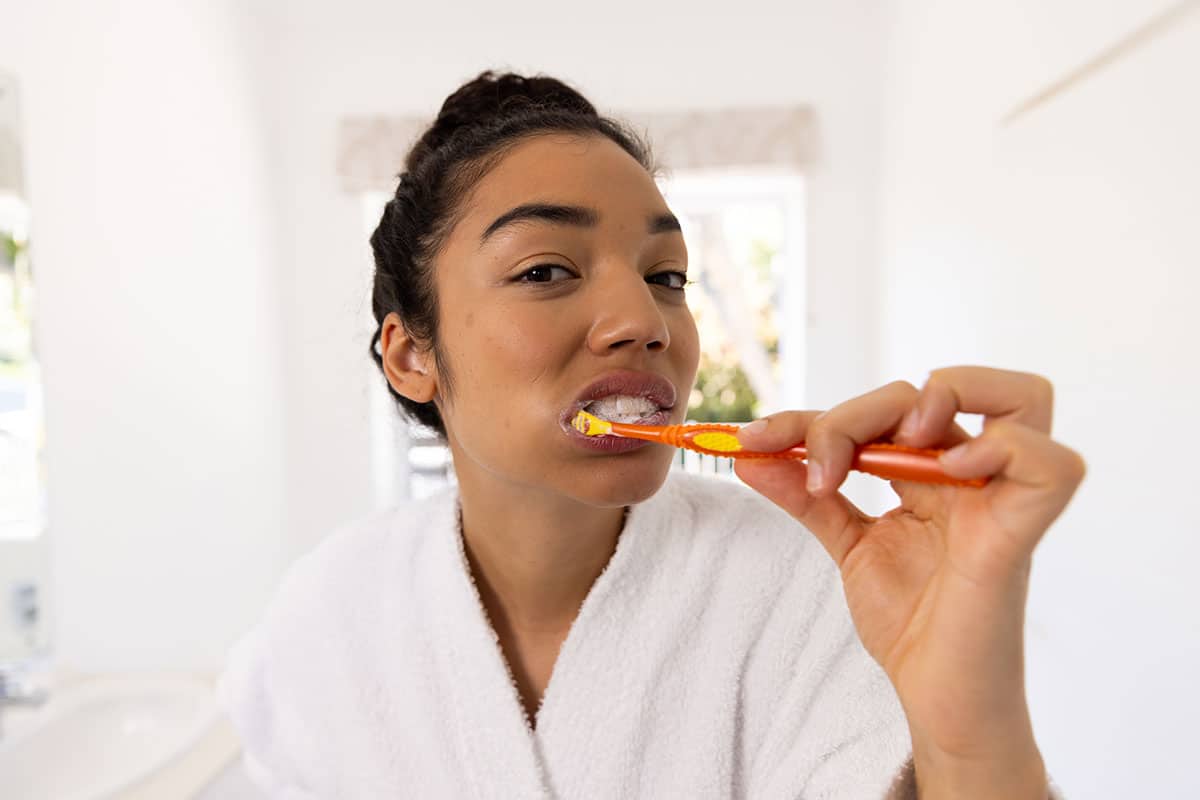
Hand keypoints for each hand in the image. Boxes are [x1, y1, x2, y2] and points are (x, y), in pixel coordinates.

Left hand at [734, 366, 1085, 797]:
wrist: (936, 698)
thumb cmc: (909, 623)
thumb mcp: (846, 544)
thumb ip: (805, 496)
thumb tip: (746, 453)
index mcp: (935, 472)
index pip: (887, 406)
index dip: (814, 415)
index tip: (751, 442)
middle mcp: (974, 476)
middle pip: (942, 388)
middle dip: (864, 409)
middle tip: (824, 464)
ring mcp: (1002, 501)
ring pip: (1022, 398)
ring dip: (953, 394)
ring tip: (900, 441)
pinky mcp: (1019, 536)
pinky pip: (1052, 466)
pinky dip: (1004, 449)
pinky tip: (950, 470)